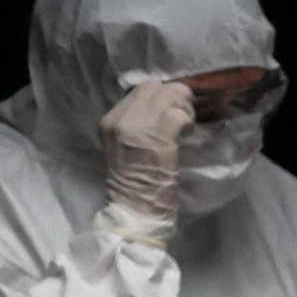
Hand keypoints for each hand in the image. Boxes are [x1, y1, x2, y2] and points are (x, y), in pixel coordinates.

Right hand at [100, 77, 192, 223]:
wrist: (134, 209)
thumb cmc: (135, 183)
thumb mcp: (124, 146)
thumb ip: (136, 124)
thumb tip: (160, 106)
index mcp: (109, 121)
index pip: (137, 91)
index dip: (159, 97)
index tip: (169, 112)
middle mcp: (120, 120)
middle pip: (152, 88)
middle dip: (173, 97)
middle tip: (182, 116)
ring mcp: (138, 127)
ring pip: (167, 96)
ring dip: (182, 107)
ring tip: (185, 126)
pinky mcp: (157, 138)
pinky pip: (178, 115)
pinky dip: (186, 120)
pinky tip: (187, 134)